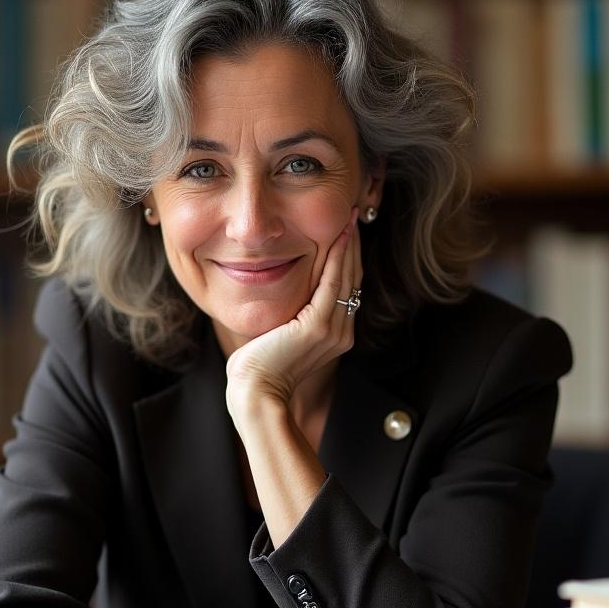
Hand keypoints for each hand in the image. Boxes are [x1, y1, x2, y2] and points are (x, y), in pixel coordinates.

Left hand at [225, 209, 361, 426]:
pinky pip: (333, 283)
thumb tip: (286, 298)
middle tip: (352, 214)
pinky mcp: (319, 326)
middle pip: (353, 279)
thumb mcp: (280, 336)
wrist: (255, 392)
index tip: (346, 230)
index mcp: (335, 335)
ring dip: (349, 245)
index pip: (347, 288)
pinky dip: (337, 257)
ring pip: (347, 277)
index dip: (348, 258)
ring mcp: (334, 330)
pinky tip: (339, 236)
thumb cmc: (258, 369)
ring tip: (349, 218)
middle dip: (353, 245)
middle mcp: (341, 332)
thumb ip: (292, 316)